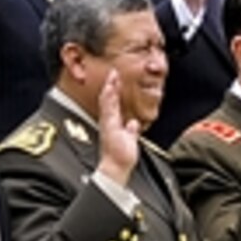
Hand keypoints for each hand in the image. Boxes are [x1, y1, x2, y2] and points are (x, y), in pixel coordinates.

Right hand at [95, 70, 138, 185]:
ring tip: (112, 77)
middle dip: (110, 86)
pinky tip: (110, 89)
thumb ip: (131, 131)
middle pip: (108, 101)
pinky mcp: (109, 127)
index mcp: (113, 124)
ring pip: (107, 103)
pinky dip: (108, 99)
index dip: (114, 92)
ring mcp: (108, 124)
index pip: (112, 104)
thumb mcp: (129, 139)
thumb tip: (133, 123)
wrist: (117, 167)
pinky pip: (108, 110)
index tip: (116, 79)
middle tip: (113, 73)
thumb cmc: (122, 156)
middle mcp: (108, 122)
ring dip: (109, 89)